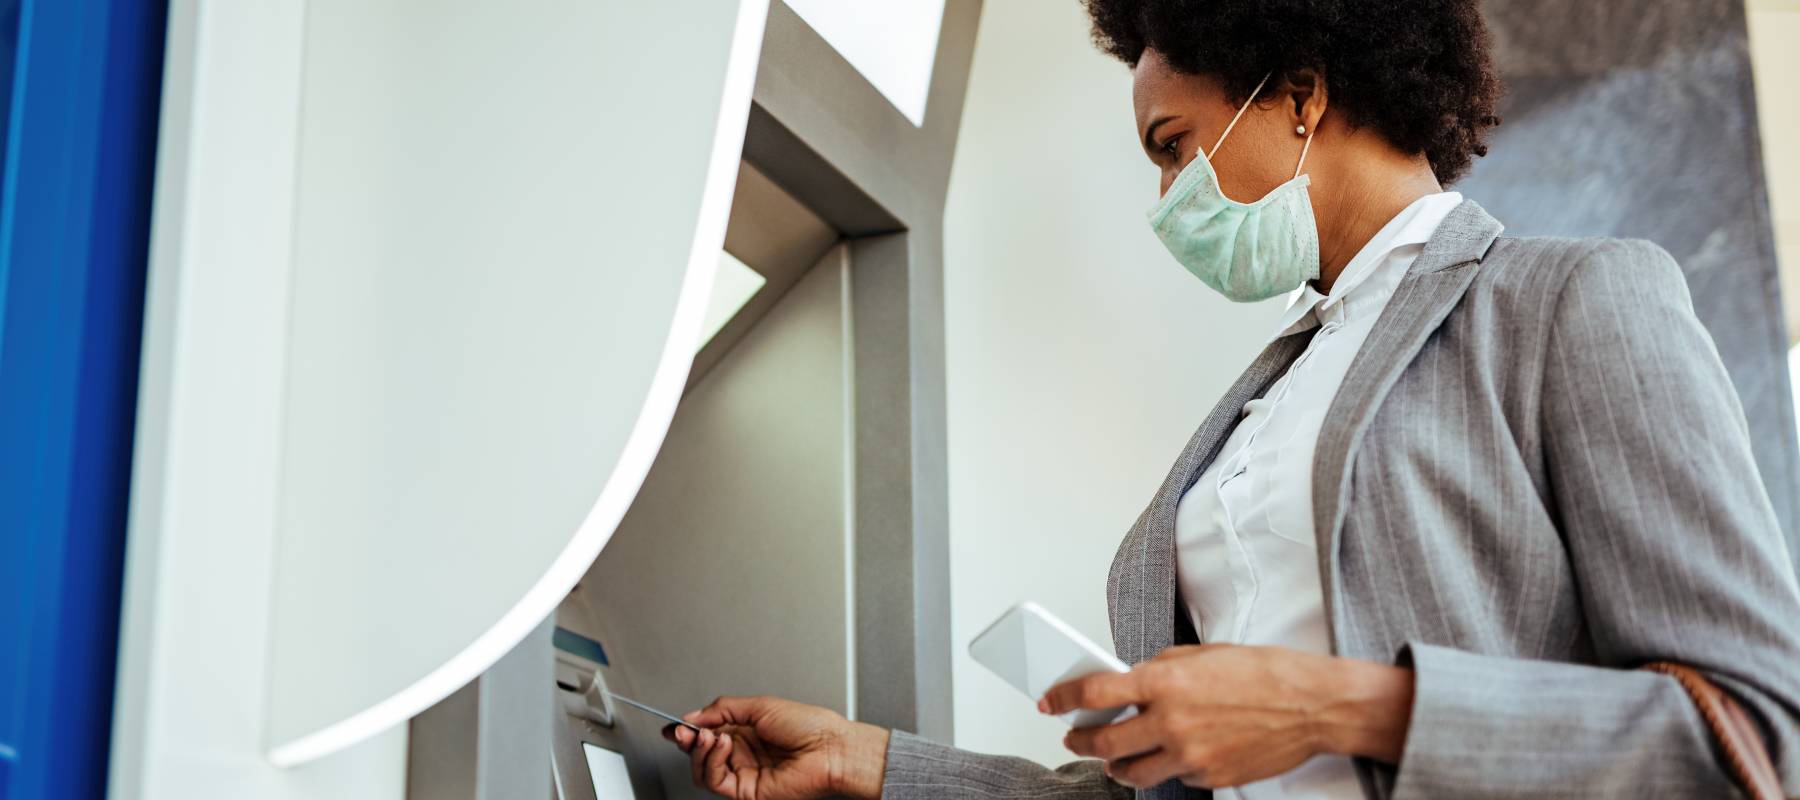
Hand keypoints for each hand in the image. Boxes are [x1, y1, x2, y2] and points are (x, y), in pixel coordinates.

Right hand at [666, 695, 889, 799]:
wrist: (830, 748)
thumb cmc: (809, 726)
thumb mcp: (759, 705)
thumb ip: (722, 709)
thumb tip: (693, 716)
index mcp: (746, 731)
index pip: (708, 733)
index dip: (688, 730)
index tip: (674, 724)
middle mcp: (742, 754)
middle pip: (701, 753)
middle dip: (688, 740)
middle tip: (684, 730)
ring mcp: (744, 773)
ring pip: (703, 770)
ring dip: (699, 750)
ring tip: (709, 735)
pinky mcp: (746, 792)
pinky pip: (716, 781)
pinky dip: (713, 761)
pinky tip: (722, 744)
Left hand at [1041, 644, 1412, 789]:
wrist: (1311, 706)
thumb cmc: (1263, 673)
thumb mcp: (1201, 655)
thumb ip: (1159, 669)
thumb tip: (1127, 681)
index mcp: (1165, 681)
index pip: (1095, 693)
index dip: (1063, 699)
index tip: (1049, 703)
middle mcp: (1172, 721)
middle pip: (1104, 741)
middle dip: (1081, 741)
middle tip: (1072, 738)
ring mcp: (1189, 755)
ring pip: (1132, 772)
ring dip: (1114, 765)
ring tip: (1110, 758)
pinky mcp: (1208, 776)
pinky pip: (1173, 777)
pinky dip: (1166, 767)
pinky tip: (1171, 754)